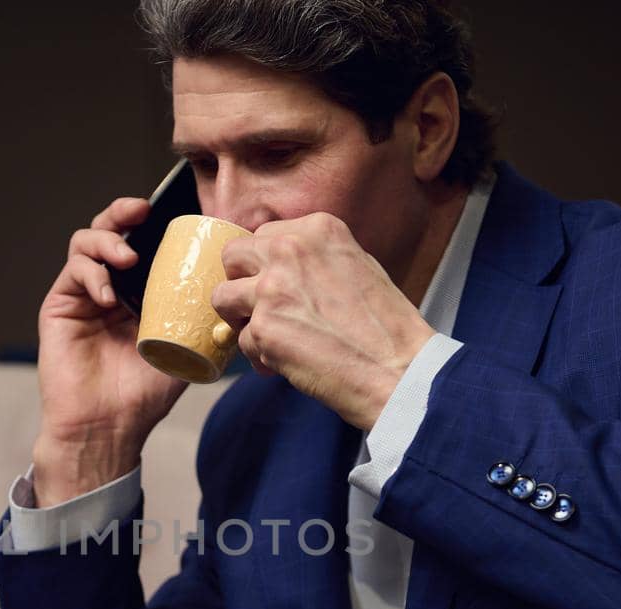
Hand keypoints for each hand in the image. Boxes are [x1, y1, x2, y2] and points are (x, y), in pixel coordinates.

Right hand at [33, 197, 189, 505]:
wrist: (108, 426)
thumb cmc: (146, 395)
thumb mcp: (188, 349)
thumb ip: (205, 319)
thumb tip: (241, 294)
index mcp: (140, 294)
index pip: (144, 243)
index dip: (153, 223)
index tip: (172, 215)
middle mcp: (110, 289)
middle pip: (111, 231)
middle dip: (123, 213)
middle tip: (140, 210)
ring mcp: (83, 296)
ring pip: (86, 243)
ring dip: (106, 239)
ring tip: (125, 257)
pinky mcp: (59, 305)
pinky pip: (72, 271)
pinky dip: (90, 273)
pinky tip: (107, 294)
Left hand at [212, 213, 437, 430]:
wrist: (398, 368)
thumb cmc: (386, 326)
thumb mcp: (358, 265)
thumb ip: (316, 258)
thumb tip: (279, 268)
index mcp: (317, 228)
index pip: (263, 235)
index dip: (262, 263)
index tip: (272, 282)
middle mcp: (289, 250)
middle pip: (232, 255)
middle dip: (240, 282)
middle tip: (258, 307)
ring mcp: (272, 288)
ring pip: (223, 297)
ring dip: (240, 320)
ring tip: (267, 337)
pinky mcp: (262, 328)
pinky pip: (242, 342)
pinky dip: (260, 357)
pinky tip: (286, 363)